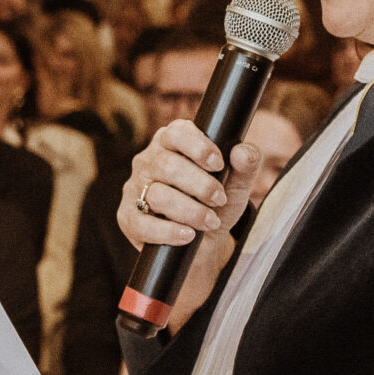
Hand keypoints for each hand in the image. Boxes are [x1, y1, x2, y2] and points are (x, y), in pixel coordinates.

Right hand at [120, 120, 256, 250]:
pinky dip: (169, 231)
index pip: (176, 132)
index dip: (198, 147)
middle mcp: (148, 161)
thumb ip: (246, 165)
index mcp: (171, 143)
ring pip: (157, 195)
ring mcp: (134, 189)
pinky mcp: (128, 218)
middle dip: (200, 185)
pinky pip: (143, 223)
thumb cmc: (216, 204)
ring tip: (210, 222)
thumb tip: (241, 152)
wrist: (203, 241)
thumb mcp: (237, 184)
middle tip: (220, 199)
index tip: (218, 164)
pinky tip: (188, 235)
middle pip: (167, 166)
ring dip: (190, 211)